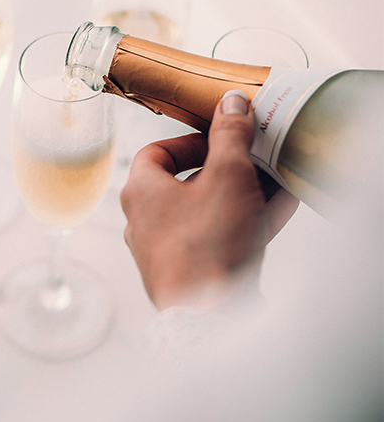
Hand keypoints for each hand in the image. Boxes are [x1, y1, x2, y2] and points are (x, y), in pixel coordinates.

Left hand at [120, 91, 298, 309]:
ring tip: (276, 180)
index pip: (156, 153)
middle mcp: (146, 222)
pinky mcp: (191, 275)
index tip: (219, 137)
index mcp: (141, 192)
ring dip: (243, 195)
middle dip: (229, 169)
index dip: (189, 141)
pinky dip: (245, 223)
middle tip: (255, 159)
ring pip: (209, 212)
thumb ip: (230, 135)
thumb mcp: (227, 175)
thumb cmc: (207, 245)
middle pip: (188, 183)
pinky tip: (280, 209)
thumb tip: (231, 103)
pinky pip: (219, 239)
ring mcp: (167, 251)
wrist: (211, 318)